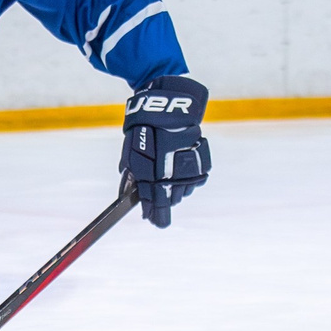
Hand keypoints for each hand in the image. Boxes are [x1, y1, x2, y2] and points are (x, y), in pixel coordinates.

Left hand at [122, 75, 210, 226]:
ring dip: (176, 188)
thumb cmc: (145, 131)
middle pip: (172, 200)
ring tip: (169, 174)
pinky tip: (181, 167)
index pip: (158, 206)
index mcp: (155, 177)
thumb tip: (129, 194)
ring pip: (184, 191)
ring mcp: (189, 171)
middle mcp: (174, 177)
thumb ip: (132, 176)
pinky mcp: (201, 163)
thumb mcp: (132, 154)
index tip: (155, 220)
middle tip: (158, 191)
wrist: (168, 111)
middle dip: (164, 199)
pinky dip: (188, 177)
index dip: (156, 215)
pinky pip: (195, 179)